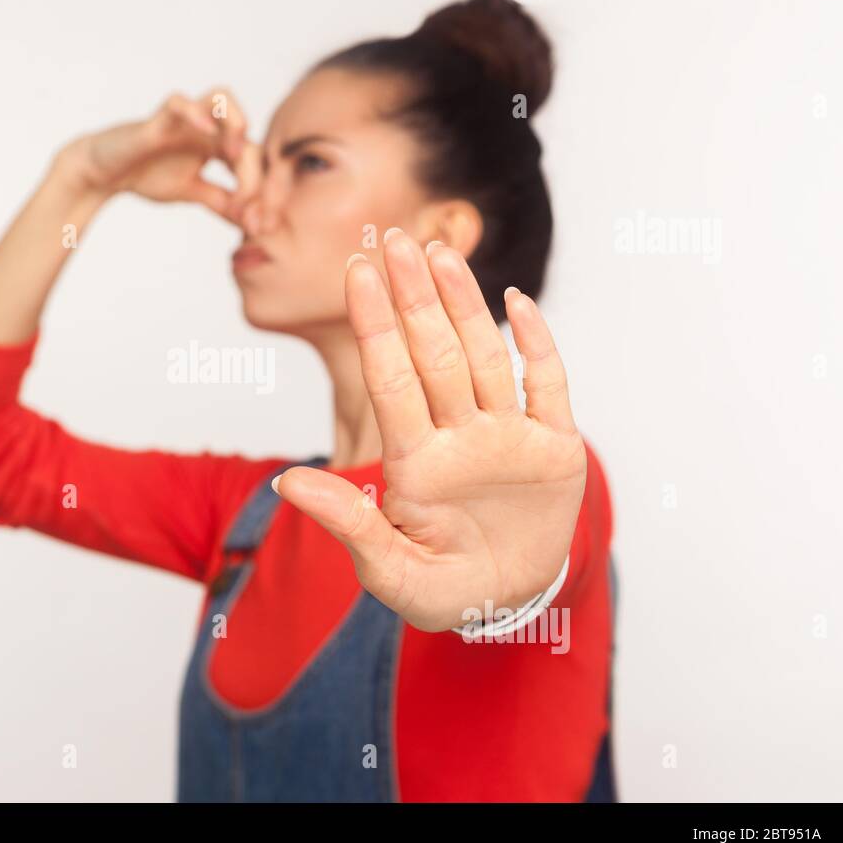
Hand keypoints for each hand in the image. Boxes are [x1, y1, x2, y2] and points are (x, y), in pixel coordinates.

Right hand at [55, 87, 261, 224]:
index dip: (260, 189)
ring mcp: (183, 119)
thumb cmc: (147, 174)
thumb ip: (221, 202)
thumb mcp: (191, 192)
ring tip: (237, 149)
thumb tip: (252, 223)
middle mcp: (206, 126)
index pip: (253, 157)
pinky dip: (195, 112)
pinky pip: (179, 103)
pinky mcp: (158, 119)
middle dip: (254, 167)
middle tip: (249, 200)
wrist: (106, 173)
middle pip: (245, 130)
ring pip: (220, 97)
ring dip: (235, 119)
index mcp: (217, 143)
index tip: (257, 223)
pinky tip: (207, 132)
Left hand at [272, 228, 587, 632]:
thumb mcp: (394, 574)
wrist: (513, 605)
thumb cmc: (445, 591)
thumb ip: (349, 526)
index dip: (376, 327)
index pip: (391, 381)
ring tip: (441, 251)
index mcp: (417, 463)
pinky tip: (517, 303)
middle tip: (396, 238)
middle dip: (415, 299)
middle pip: (434, 355)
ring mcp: (506, 437)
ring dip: (465, 306)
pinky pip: (547, 386)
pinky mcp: (555, 447)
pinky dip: (537, 345)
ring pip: (484, 357)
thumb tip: (287, 483)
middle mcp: (459, 437)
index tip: (356, 272)